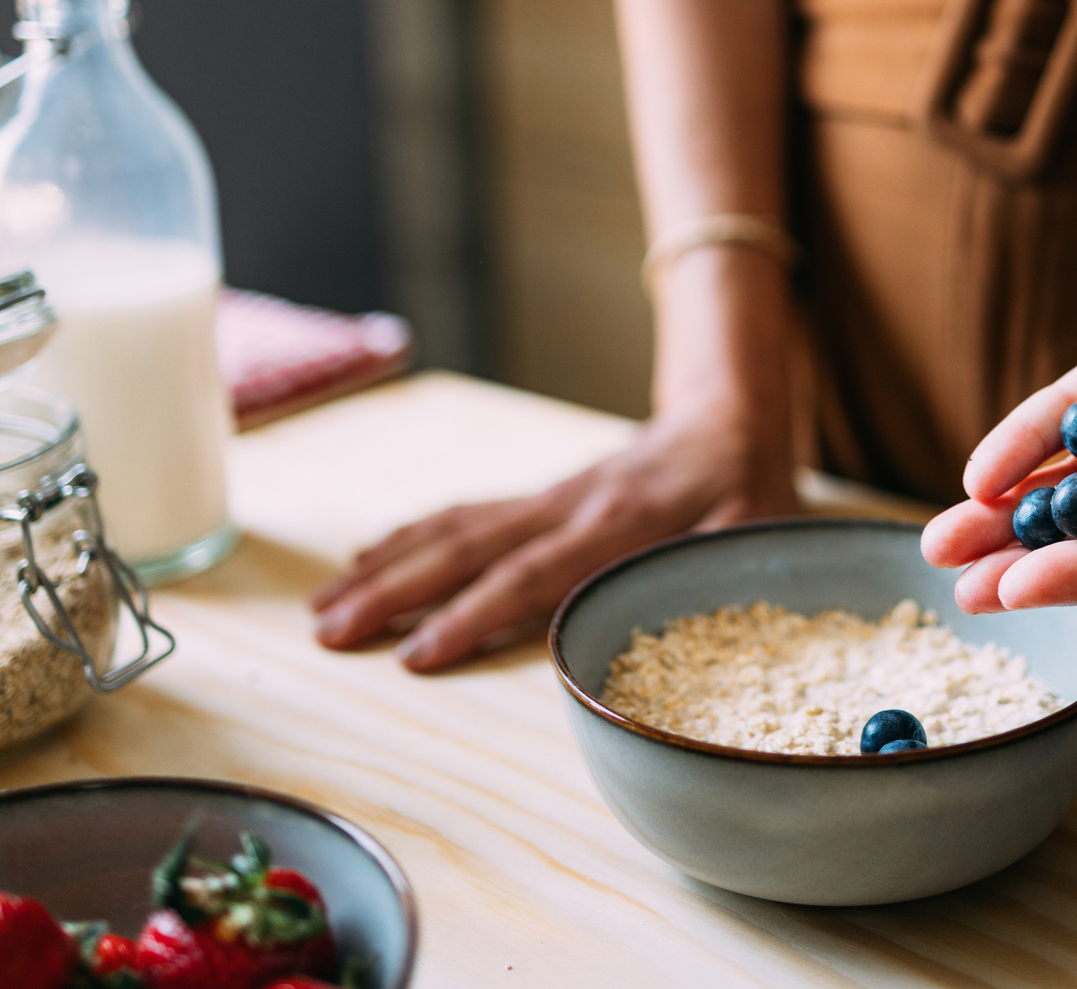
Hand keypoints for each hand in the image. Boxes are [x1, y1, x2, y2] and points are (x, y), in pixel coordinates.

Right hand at [310, 406, 798, 669]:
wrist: (728, 421)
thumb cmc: (746, 495)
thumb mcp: (752, 539)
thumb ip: (715, 576)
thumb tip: (682, 621)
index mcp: (618, 528)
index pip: (532, 577)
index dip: (472, 617)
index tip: (415, 654)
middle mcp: (568, 509)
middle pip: (467, 551)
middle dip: (393, 593)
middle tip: (328, 634)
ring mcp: (546, 499)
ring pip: (452, 529)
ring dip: (385, 568)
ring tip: (324, 608)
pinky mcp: (538, 498)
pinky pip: (463, 515)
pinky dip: (409, 536)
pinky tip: (366, 560)